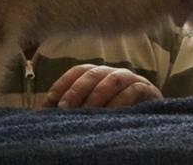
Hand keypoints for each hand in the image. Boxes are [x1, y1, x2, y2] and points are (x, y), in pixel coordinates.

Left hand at [43, 64, 162, 108]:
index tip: (51, 101)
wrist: (149, 122)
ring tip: (86, 113)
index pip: (78, 71)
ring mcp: (130, 79)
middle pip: (92, 73)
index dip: (63, 83)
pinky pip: (133, 91)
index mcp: (97, 74)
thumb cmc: (114, 114)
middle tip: (65, 109)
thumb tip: (43, 111)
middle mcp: (112, 72)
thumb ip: (71, 107)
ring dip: (97, 95)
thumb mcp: (91, 109)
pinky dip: (120, 101)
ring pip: (112, 80)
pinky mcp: (147, 90)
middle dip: (76, 90)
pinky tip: (111, 114)